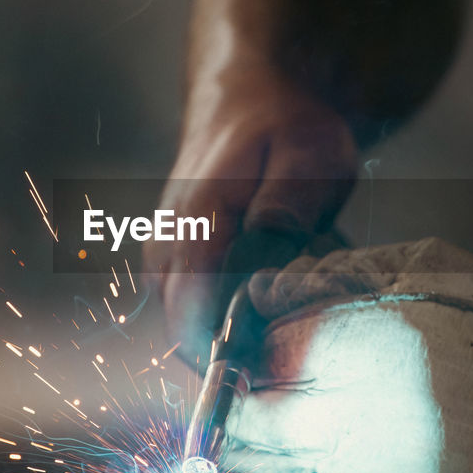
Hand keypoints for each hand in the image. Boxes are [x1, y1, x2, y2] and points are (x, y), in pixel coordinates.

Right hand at [145, 75, 356, 365]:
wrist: (247, 91)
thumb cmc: (284, 124)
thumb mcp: (309, 157)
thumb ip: (287, 210)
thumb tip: (264, 267)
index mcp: (197, 224)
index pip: (193, 320)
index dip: (230, 363)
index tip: (274, 381)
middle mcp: (167, 246)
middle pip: (186, 336)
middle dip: (235, 362)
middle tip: (293, 368)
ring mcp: (164, 253)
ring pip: (186, 327)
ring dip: (230, 342)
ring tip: (285, 334)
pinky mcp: (171, 258)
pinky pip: (190, 310)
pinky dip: (224, 321)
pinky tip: (264, 309)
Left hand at [225, 238, 472, 472]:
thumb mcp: (418, 267)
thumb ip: (332, 278)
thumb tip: (264, 295)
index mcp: (348, 356)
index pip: (247, 380)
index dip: (238, 377)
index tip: (242, 371)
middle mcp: (355, 431)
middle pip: (256, 445)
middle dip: (251, 426)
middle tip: (280, 407)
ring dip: (310, 459)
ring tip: (363, 426)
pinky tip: (411, 467)